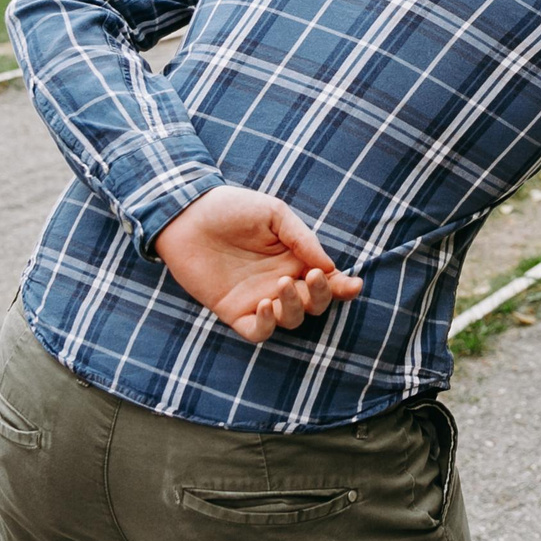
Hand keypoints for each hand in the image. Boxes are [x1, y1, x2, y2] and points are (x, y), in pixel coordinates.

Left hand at [154, 186, 363, 343]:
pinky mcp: (233, 311)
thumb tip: (329, 267)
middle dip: (320, 296)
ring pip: (290, 320)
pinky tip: (264, 304)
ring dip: (294, 307)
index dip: (343, 287)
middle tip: (311, 277)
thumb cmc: (232, 208)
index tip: (353, 285)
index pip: (327, 280)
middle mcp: (280, 282)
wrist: (187, 214)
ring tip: (282, 284)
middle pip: (314, 304)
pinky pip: (258, 332)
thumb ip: (303, 239)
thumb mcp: (274, 214)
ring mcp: (258, 299)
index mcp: (294, 259)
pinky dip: (266, 324)